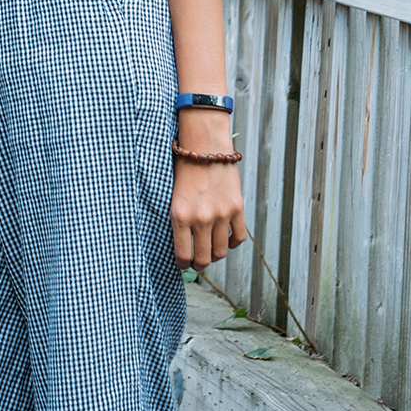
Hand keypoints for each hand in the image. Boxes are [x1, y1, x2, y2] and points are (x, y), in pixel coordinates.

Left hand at [172, 111, 247, 268]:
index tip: (183, 263)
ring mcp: (221, 214)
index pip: (183, 255)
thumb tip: (181, 244)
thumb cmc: (184, 168)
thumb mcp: (172, 195)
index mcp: (179, 215)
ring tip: (211, 251)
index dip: (182, 264)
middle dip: (199, 264)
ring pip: (221, 252)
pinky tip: (226, 238)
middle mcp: (200, 218)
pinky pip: (239, 237)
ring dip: (216, 255)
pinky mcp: (237, 208)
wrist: (205, 146)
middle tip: (197, 262)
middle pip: (203, 258)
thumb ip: (177, 220)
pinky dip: (233, 242)